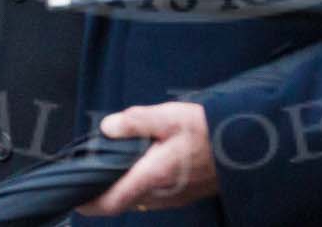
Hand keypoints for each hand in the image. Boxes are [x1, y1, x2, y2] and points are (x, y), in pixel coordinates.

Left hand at [81, 102, 217, 215]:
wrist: (247, 146)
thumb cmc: (209, 130)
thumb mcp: (170, 117)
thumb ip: (136, 121)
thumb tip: (107, 127)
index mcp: (153, 177)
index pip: (111, 202)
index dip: (89, 204)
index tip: (74, 197)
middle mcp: (161, 196)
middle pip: (123, 201)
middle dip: (105, 190)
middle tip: (93, 169)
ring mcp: (174, 199)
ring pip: (138, 199)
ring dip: (124, 186)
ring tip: (117, 163)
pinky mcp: (183, 196)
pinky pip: (153, 196)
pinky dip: (141, 184)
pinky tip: (144, 163)